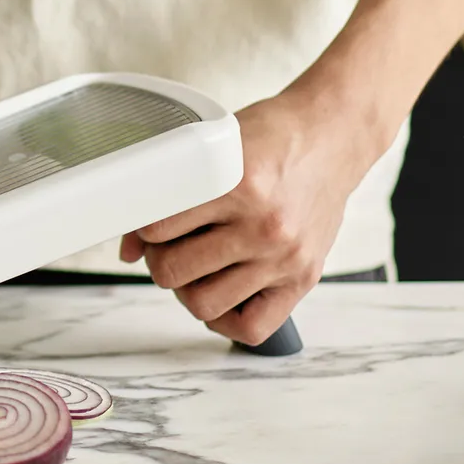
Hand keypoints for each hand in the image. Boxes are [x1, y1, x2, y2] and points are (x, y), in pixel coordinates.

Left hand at [118, 93, 373, 344]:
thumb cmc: (274, 136)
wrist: (334, 135)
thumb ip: (172, 195)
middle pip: (174, 271)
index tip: (150, 223)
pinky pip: (253, 328)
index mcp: (236, 183)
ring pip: (204, 303)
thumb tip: (129, 250)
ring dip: (187, 289)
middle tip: (169, 247)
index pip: (159, 227)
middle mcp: (263, 225)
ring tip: (193, 269)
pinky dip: (226, 320)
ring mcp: (284, 256)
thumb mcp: (218, 147)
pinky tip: (221, 293)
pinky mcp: (302, 277)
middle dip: (160, 260)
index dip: (143, 229)